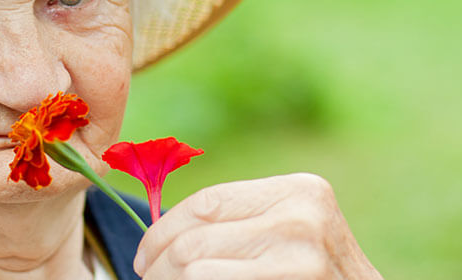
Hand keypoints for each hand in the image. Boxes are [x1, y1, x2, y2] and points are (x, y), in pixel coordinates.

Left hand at [134, 173, 382, 278]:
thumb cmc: (318, 274)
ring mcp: (303, 263)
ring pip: (195, 273)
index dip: (162, 230)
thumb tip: (156, 231)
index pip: (204, 203)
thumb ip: (237, 221)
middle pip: (193, 242)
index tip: (144, 254)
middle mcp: (303, 220)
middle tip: (148, 278)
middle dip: (157, 266)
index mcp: (300, 190)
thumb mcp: (289, 230)